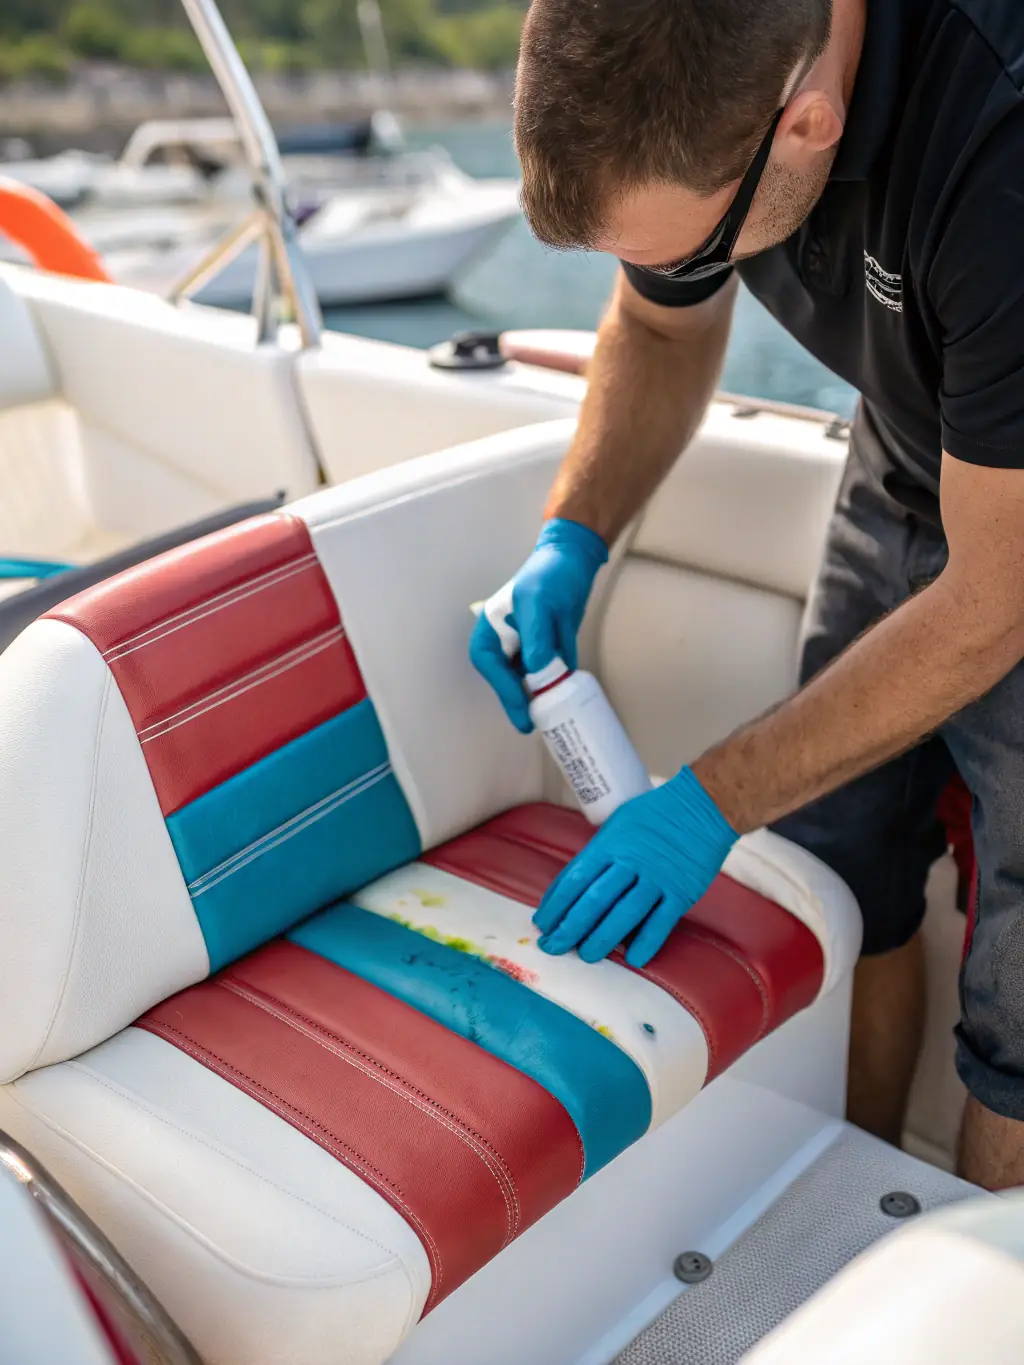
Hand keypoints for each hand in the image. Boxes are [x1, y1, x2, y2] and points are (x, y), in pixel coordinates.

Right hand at [469, 518, 607, 732]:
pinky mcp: (545, 651)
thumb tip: (537, 672)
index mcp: (492, 628)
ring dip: (533, 699)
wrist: (574, 561)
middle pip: (504, 677)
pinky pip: (545, 675)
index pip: (489, 663)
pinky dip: (551, 689)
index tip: (521, 704)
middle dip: (515, 701)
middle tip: (529, 724)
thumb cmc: (550, 575)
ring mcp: (525, 647)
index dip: (502, 687)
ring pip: (524, 680)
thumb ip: (536, 636)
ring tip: (546, 720)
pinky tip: (562, 703)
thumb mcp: (540, 602)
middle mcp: (505, 641)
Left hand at [533, 768, 736, 965]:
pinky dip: (647, 942)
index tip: (542, 923)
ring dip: (602, 939)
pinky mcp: (682, 892)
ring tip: (587, 956)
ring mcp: (657, 878)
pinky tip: (633, 959)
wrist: (702, 806)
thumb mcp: (617, 823)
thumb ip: (597, 854)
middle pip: (594, 900)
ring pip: (624, 914)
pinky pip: (661, 922)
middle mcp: (631, 862)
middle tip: (553, 946)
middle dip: (569, 927)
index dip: (555, 904)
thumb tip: (569, 886)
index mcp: (610, 844)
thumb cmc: (655, 814)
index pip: (574, 878)